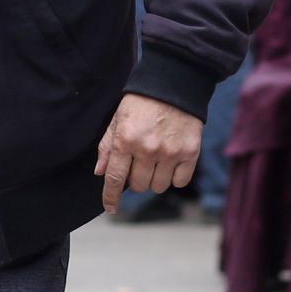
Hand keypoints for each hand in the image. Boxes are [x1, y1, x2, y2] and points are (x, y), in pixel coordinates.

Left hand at [94, 93, 202, 213]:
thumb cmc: (142, 101)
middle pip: (138, 186)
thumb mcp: (118, 119)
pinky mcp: (190, 153)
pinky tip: (171, 161)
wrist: (175, 83)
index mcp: (125, 140)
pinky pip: (179, 182)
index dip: (110, 197)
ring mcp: (170, 152)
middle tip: (139, 162)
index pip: (114, 178)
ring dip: (155, 179)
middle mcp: (147, 149)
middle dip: (135, 178)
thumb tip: (100, 173)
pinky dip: (174, 177)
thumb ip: (107, 147)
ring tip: (156, 159)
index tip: (111, 208)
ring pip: (158, 186)